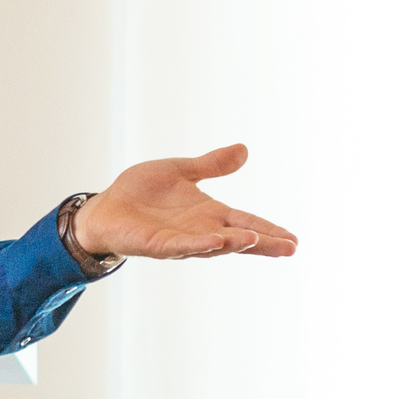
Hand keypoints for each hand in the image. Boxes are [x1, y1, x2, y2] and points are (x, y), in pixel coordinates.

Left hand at [71, 144, 298, 262]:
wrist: (105, 207)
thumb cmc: (141, 192)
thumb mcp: (181, 171)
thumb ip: (212, 165)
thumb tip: (244, 149)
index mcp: (209, 214)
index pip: (246, 222)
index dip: (269, 230)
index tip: (294, 240)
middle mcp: (200, 231)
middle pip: (238, 239)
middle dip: (263, 244)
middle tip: (290, 248)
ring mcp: (180, 240)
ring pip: (214, 245)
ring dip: (235, 243)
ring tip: (257, 240)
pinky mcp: (158, 245)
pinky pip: (181, 246)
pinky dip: (200, 245)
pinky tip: (217, 241)